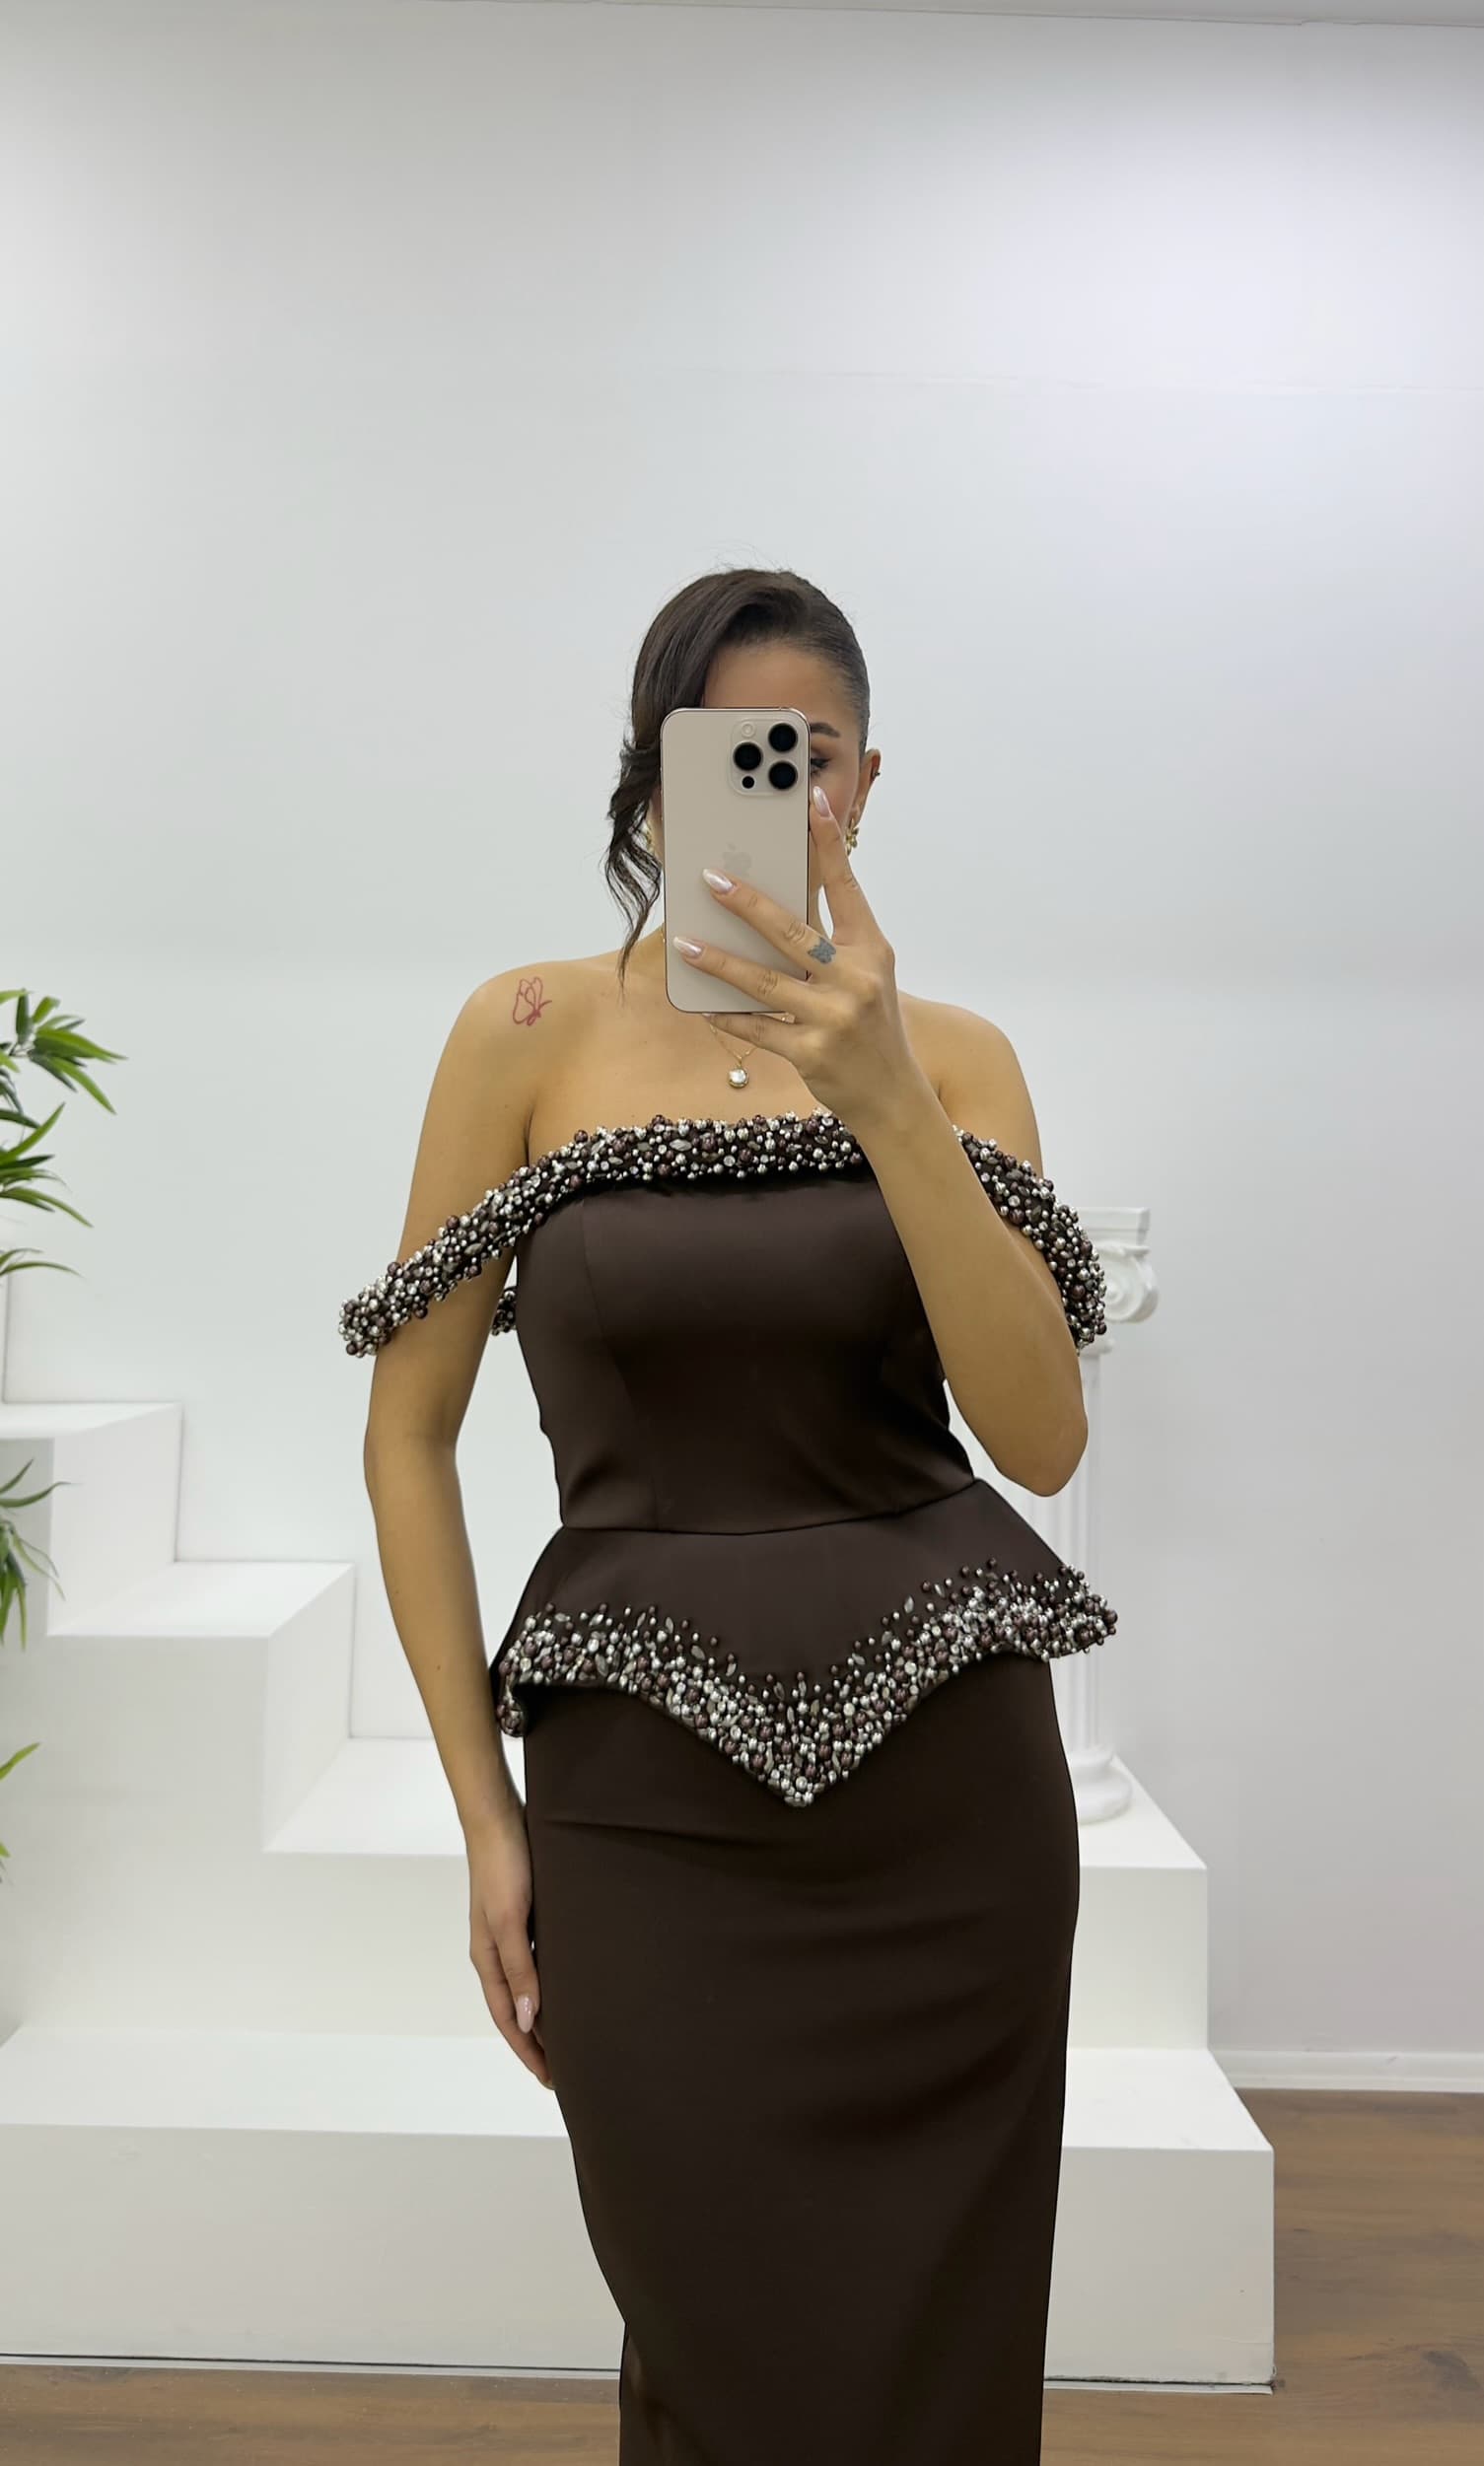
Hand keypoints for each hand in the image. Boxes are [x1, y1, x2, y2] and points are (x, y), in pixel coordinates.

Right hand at [465, 1801, 555, 2091]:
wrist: (499, 1816)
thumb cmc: (503, 1865)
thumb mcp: (511, 1920)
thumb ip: (520, 1969)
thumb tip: (529, 2019)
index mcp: (488, 1958)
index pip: (509, 2020)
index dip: (530, 2052)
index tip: (553, 2082)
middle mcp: (497, 1951)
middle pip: (519, 2009)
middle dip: (539, 2042)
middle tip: (568, 2070)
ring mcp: (511, 1933)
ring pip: (532, 1986)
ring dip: (548, 2013)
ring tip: (574, 2036)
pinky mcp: (527, 1915)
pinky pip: (541, 1960)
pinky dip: (554, 1982)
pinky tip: (575, 1985)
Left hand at [672, 784, 921, 1128]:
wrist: (894, 1095)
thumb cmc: (872, 1026)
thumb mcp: (866, 977)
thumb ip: (829, 943)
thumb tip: (769, 910)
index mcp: (872, 951)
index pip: (846, 887)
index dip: (828, 843)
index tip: (809, 801)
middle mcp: (855, 980)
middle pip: (793, 932)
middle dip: (748, 903)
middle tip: (711, 878)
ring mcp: (833, 1019)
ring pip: (765, 982)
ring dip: (720, 961)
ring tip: (687, 943)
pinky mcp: (811, 1054)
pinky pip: (758, 1029)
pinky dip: (729, 1016)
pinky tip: (702, 1003)